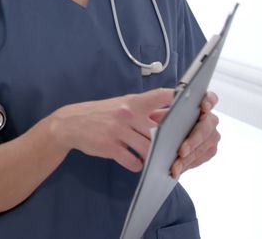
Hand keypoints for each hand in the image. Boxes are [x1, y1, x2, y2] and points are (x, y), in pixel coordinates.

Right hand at [49, 87, 174, 171]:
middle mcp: (127, 114)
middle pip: (159, 130)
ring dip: (153, 156)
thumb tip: (169, 115)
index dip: (176, 98)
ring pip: (148, 148)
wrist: (71, 123)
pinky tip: (136, 162)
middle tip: (174, 148)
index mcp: (132, 102)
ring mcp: (118, 131)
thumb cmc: (102, 113)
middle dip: (169, 141)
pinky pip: (132, 161)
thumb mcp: (122, 105)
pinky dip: (138, 165)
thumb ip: (143, 110)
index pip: (159, 96)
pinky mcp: (109, 147)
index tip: (189, 103)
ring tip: (155, 158)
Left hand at [164, 91, 219, 178]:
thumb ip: (163, 110)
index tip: (202, 107)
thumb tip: (165, 115)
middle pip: (207, 127)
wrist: (157, 134)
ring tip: (175, 166)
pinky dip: (189, 164)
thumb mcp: (155, 111)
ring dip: (189, 157)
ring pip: (205, 146)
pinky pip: (202, 157)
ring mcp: (211, 135)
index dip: (208, 102)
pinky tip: (177, 169)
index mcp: (199, 103)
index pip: (210, 99)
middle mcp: (209, 119)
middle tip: (181, 151)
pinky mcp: (209, 149)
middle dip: (194, 140)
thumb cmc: (158, 118)